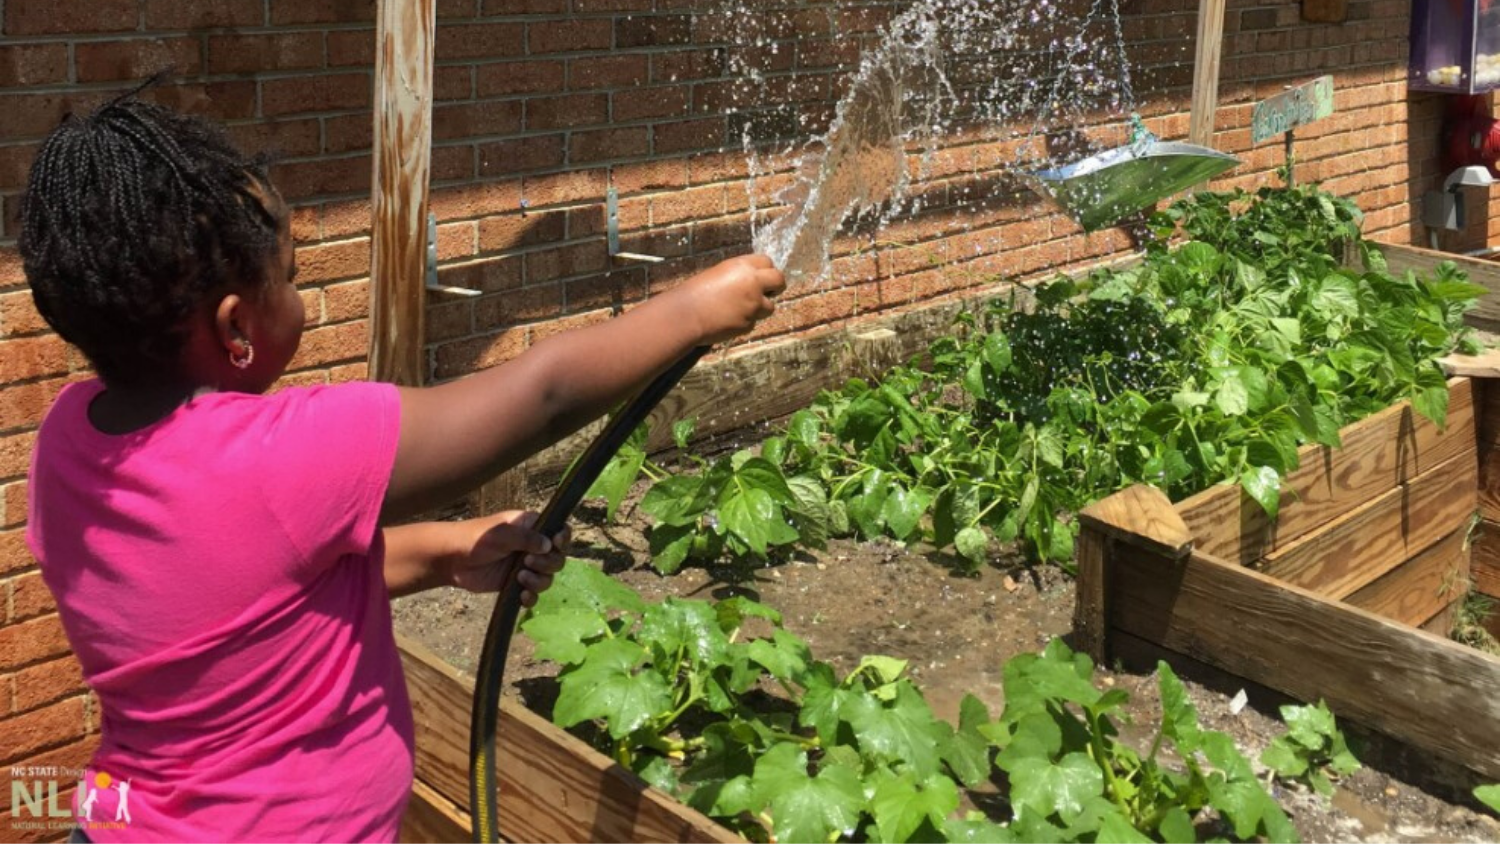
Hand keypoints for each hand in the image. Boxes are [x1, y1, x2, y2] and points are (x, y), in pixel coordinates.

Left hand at [445, 511, 570, 605]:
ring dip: (539, 581)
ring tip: (519, 577)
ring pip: (548, 578)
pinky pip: (533, 594)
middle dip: (547, 563)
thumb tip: (550, 545)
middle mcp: (532, 546)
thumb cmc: (476, 538)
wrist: (452, 560)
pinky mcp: (516, 584)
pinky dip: (531, 597)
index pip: (560, 531)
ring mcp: (525, 566)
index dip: (563, 539)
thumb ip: (527, 538)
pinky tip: (521, 595)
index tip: (556, 544)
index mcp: (532, 527)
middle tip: (527, 562)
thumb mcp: (502, 533)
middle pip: (558, 558)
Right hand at [679, 254, 785, 344]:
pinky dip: (744, 322)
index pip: (767, 262)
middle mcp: (752, 283)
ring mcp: (753, 304)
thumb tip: (752, 281)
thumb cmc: (695, 292)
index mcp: (742, 266)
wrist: (687, 314)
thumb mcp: (719, 274)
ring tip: (740, 309)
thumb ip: (739, 276)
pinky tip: (728, 320)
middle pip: (779, 280)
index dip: (766, 270)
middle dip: (777, 286)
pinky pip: (753, 322)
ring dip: (760, 308)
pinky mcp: (749, 323)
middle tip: (770, 292)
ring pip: (770, 306)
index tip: (763, 277)